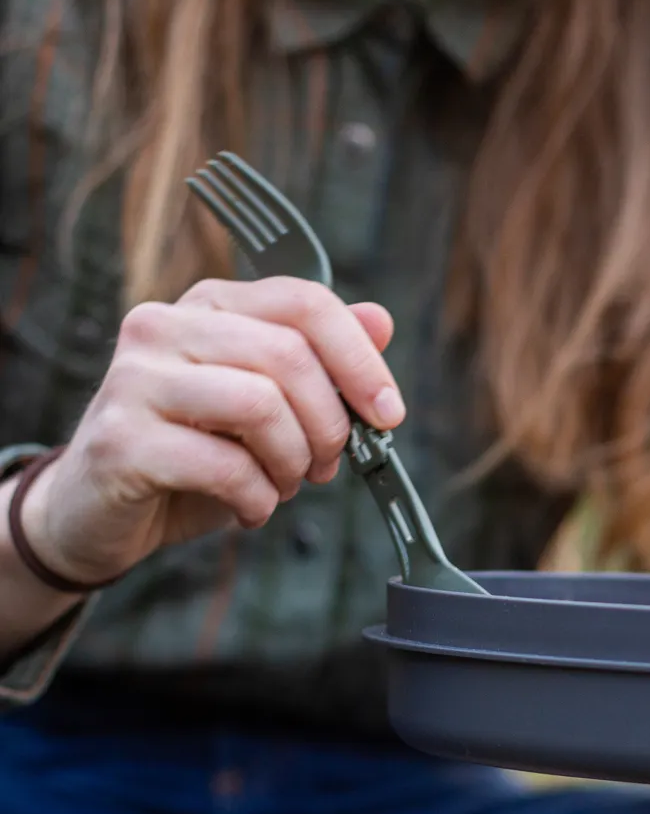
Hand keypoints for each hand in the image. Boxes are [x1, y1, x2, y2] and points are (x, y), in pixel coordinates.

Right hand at [19, 278, 403, 586]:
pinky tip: (252, 509)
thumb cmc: (193, 455)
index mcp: (211, 306)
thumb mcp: (268, 406)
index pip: (304, 302)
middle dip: (330, 424)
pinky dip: (258, 499)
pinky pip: (226, 466)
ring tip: (284, 485)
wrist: (97, 511)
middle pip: (288, 355)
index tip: (389, 414)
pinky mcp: (121, 440)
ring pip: (260, 405)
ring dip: (293, 462)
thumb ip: (321, 363)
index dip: (361, 359)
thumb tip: (382, 321)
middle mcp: (165, 326)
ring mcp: (136, 379)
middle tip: (327, 466)